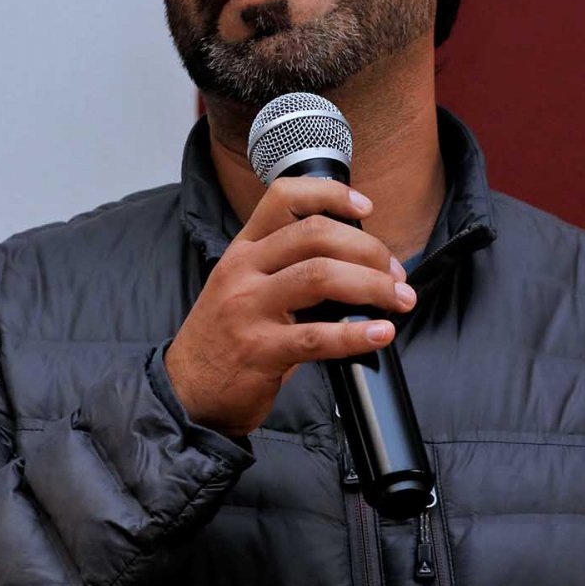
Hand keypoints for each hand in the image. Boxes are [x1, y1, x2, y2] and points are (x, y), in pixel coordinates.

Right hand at [164, 178, 416, 436]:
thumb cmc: (227, 338)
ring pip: (321, 276)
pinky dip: (357, 334)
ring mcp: (249, 309)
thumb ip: (287, 268)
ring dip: (372, 285)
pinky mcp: (260, 350)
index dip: (331, 194)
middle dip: (368, 249)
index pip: (284, 197)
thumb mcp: (245, 287)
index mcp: (244, 250)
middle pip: (315, 234)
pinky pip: (317, 337)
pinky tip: (380, 333)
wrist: (186, 391)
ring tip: (398, 299)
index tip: (365, 207)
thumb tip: (355, 260)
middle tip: (394, 273)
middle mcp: (244, 271)